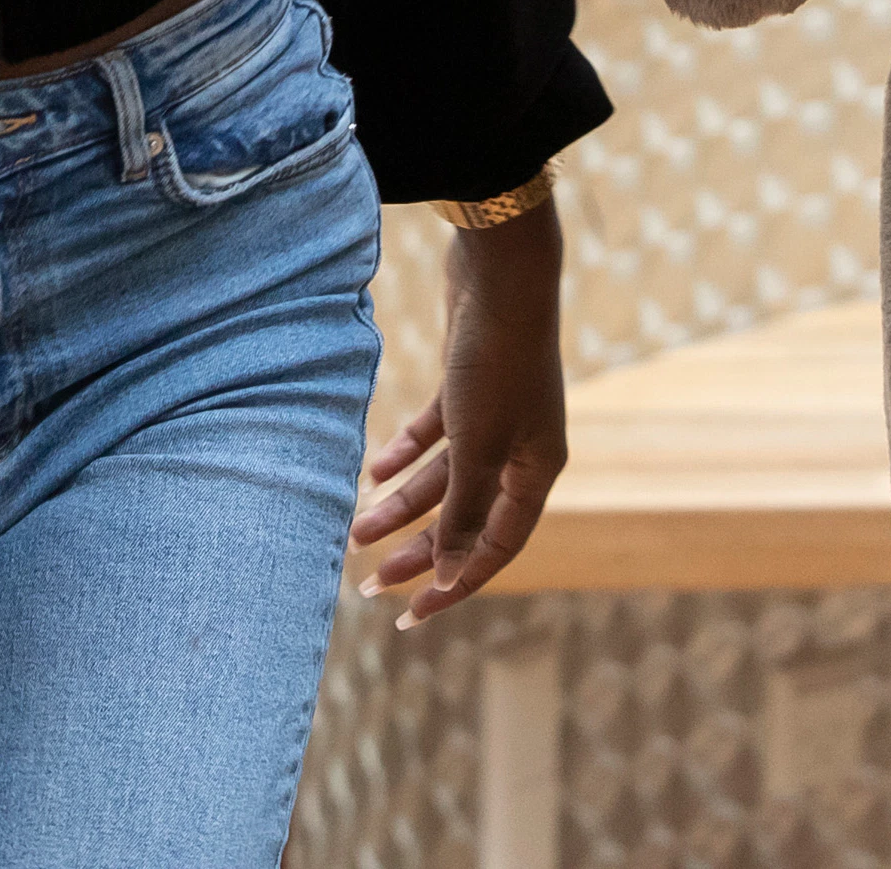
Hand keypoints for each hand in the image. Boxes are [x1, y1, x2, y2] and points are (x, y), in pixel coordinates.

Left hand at [350, 198, 567, 631]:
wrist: (500, 274)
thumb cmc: (495, 364)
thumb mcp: (478, 447)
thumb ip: (465, 512)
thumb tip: (453, 574)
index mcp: (536, 471)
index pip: (496, 547)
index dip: (454, 584)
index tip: (409, 615)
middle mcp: (521, 447)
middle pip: (466, 517)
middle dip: (418, 551)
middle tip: (368, 582)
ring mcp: (497, 413)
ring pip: (446, 476)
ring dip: (402, 502)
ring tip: (354, 528)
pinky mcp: (470, 382)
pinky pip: (437, 433)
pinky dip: (407, 452)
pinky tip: (374, 469)